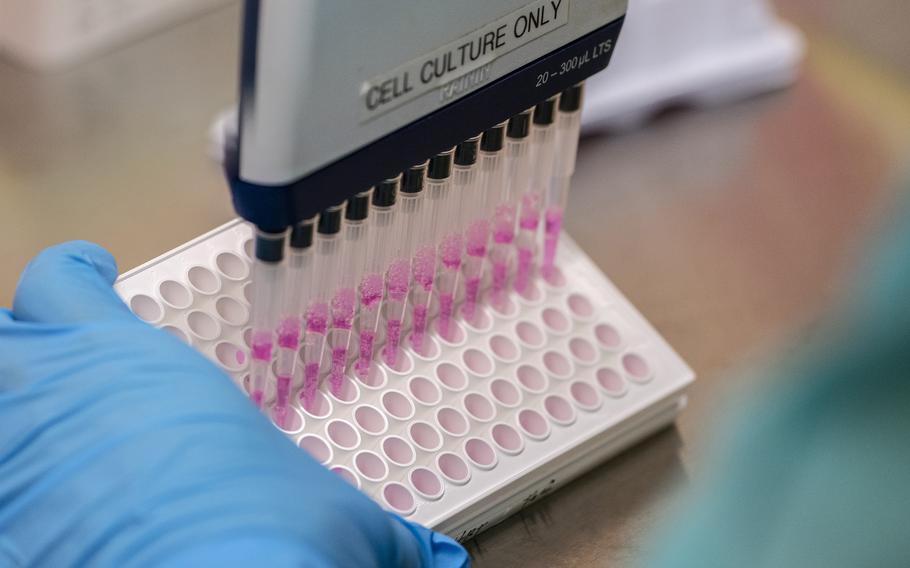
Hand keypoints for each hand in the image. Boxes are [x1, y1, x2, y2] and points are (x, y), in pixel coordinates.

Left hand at [0, 241, 467, 567]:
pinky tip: (42, 517)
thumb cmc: (263, 529)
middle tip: (57, 366)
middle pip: (6, 337)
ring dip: (16, 416)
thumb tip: (436, 562)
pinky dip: (13, 498)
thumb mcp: (330, 516)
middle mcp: (52, 401)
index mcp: (128, 366)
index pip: (64, 286)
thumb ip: (376, 530)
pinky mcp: (2, 526)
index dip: (72, 276)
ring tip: (48, 439)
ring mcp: (10, 464)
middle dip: (25, 345)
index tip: (86, 270)